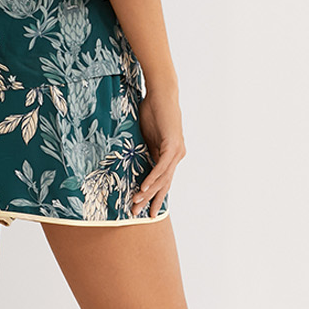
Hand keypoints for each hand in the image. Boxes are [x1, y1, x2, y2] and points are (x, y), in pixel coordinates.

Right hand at [130, 84, 185, 218]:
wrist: (162, 93)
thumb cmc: (152, 111)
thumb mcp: (146, 136)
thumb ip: (143, 151)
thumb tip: (132, 162)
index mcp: (170, 155)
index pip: (162, 181)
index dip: (153, 196)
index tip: (144, 210)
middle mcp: (177, 156)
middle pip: (163, 184)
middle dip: (151, 200)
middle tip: (138, 214)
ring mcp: (177, 152)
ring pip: (162, 178)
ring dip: (148, 192)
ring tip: (136, 202)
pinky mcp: (173, 145)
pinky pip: (162, 166)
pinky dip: (153, 178)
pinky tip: (144, 187)